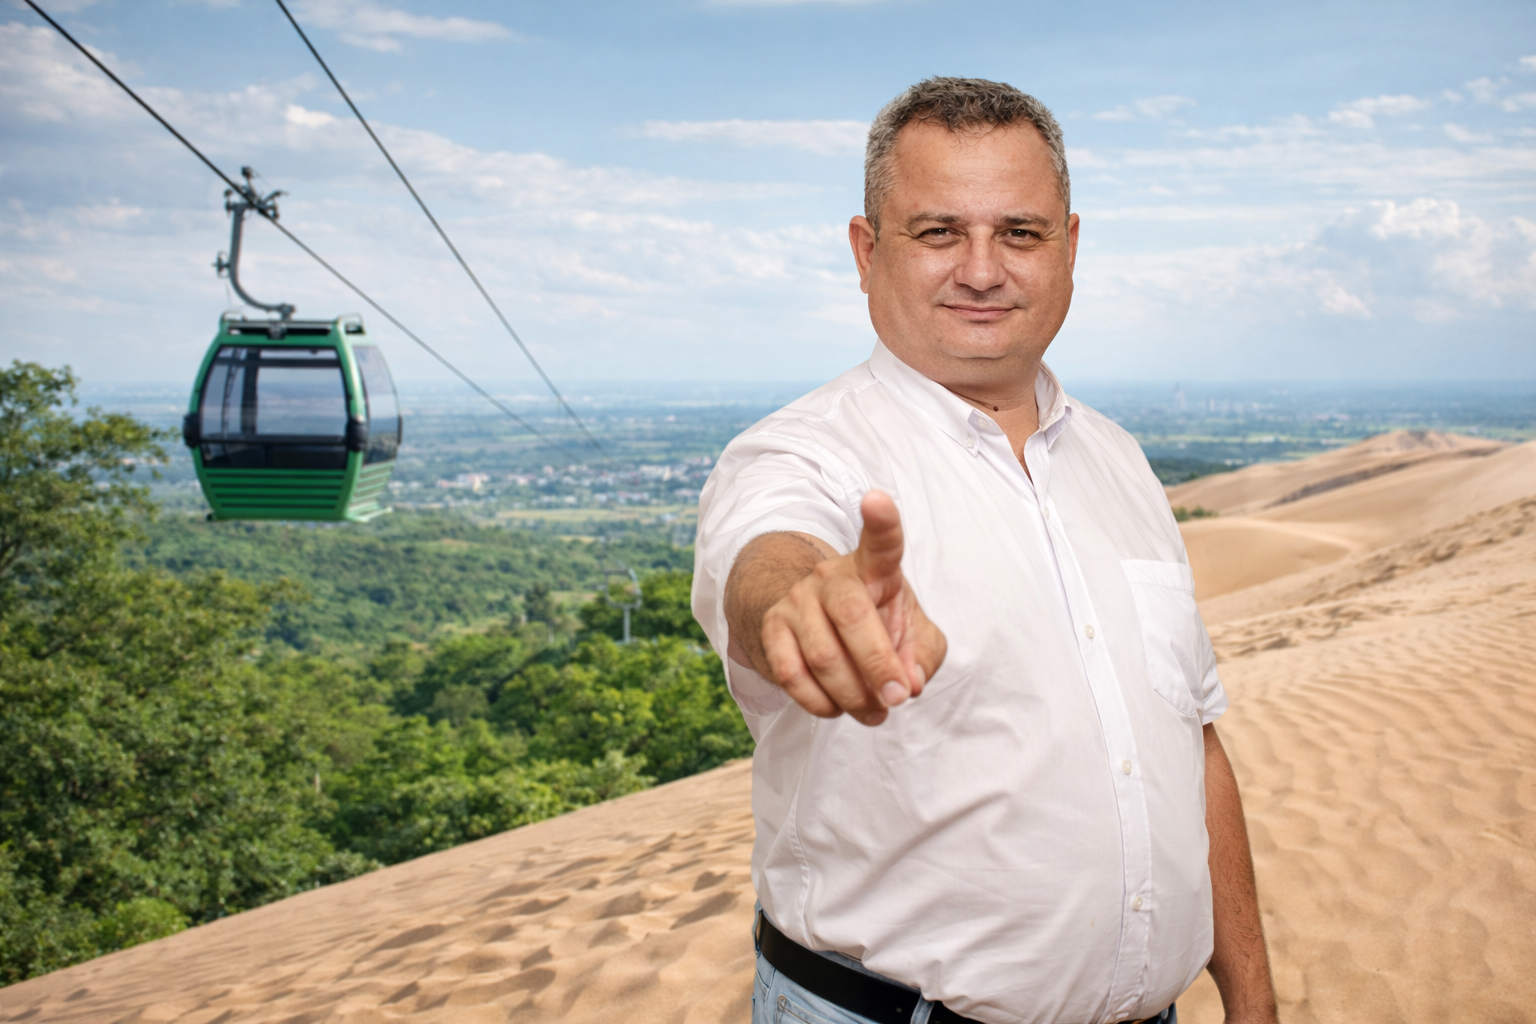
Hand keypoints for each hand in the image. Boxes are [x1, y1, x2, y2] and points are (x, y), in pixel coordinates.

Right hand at [757, 491, 946, 725]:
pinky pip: (792, 675)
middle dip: (879, 666)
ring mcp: (797, 600)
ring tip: (874, 712)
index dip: (881, 521)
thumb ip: (924, 656)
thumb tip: (910, 682)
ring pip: (823, 656)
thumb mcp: (913, 634)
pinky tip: (836, 707)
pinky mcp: (772, 628)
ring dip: (854, 696)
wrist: (818, 621)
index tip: (876, 499)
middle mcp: (831, 575)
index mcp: (875, 568)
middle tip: (897, 699)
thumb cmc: (877, 624)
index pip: (881, 541)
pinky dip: (820, 703)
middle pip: (853, 616)